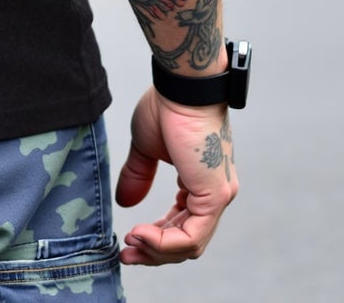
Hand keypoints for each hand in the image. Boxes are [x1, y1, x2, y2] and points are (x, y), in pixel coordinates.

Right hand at [115, 86, 237, 264]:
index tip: (128, 241)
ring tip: (130, 243)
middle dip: (153, 252)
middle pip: (186, 240)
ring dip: (156, 250)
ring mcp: (218, 196)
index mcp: (201, 181)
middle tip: (125, 255)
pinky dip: (164, 243)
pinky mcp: (215, 196)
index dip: (154, 237)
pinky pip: (191, 237)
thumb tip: (125, 203)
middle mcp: (214, 192)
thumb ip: (139, 176)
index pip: (181, 223)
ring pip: (190, 244)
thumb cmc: (168, 106)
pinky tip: (141, 235)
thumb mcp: (146, 147)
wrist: (181, 87)